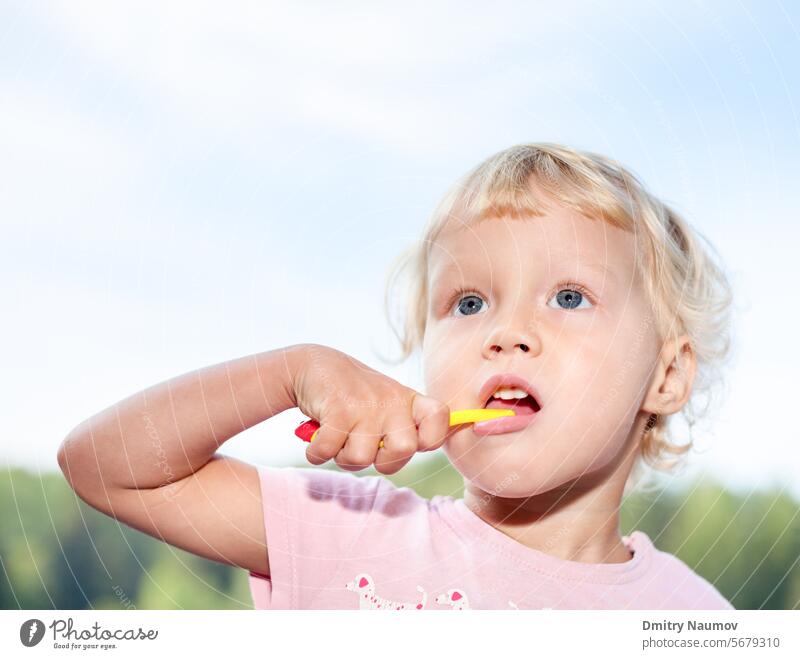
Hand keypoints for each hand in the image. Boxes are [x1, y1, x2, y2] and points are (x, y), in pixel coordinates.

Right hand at [290, 344, 449, 473]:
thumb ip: (404, 427)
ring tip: (338, 438)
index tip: (411, 441)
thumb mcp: (387, 404)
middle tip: (366, 447)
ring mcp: (365, 406)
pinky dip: (317, 453)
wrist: (314, 365)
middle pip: (404, 450)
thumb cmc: (354, 396)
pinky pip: (328, 453)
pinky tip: (318, 438)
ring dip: (342, 457)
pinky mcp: (337, 411)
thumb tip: (413, 450)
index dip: (430, 439)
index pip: (440, 419)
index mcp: (408, 401)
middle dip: (382, 461)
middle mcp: (392, 402)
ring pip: (361, 459)